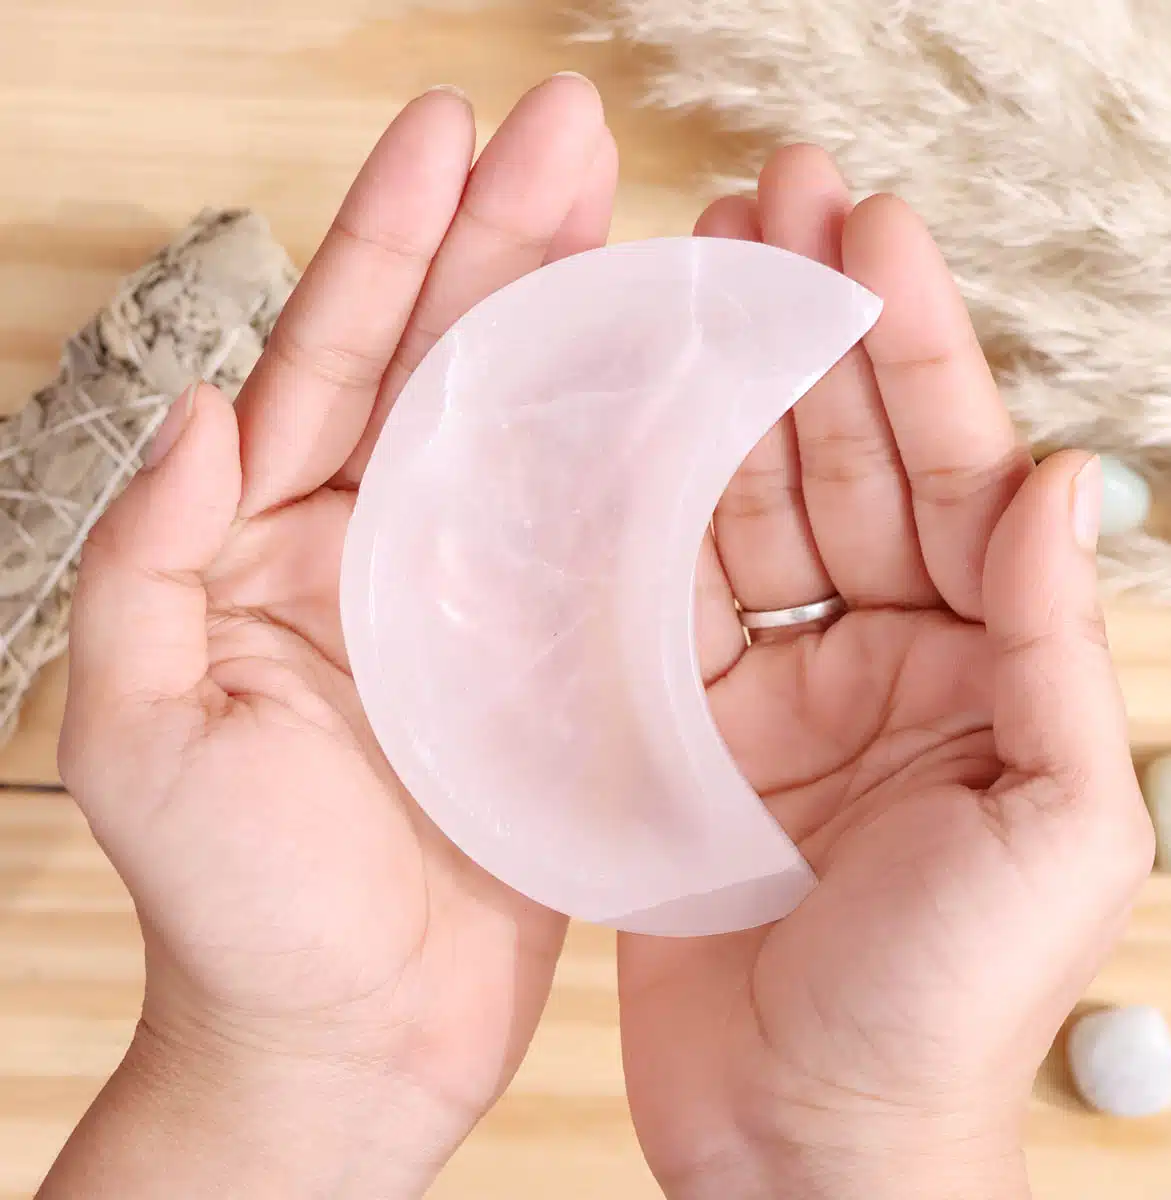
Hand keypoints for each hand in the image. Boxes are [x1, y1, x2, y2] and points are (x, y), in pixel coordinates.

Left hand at [42, 75, 617, 1198]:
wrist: (341, 1038)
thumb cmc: (234, 906)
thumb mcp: (138, 737)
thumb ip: (145, 566)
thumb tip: (195, 412)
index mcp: (276, 545)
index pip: (335, 359)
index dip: (389, 239)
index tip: (446, 130)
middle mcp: (380, 551)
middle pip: (451, 363)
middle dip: (508, 237)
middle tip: (575, 128)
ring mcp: (472, 602)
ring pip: (536, 430)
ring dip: (584, 320)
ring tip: (646, 216)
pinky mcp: (547, 666)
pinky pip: (599, 540)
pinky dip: (640, 457)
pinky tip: (685, 384)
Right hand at [619, 146, 1153, 1199]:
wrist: (806, 1139)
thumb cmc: (942, 1007)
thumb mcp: (1050, 828)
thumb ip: (1055, 649)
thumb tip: (1059, 480)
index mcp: (987, 665)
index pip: (950, 471)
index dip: (908, 348)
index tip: (864, 231)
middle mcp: (887, 655)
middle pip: (840, 465)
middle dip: (806, 336)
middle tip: (765, 206)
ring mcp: (779, 685)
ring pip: (744, 513)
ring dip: (718, 403)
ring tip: (686, 286)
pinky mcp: (689, 728)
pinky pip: (662, 598)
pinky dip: (640, 516)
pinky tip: (618, 431)